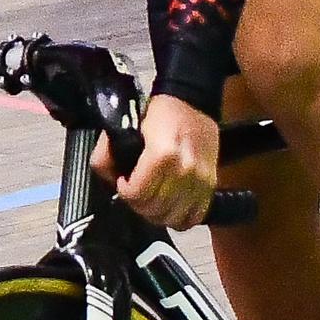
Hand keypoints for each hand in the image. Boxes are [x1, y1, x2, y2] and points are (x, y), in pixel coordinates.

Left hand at [99, 93, 217, 229]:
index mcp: (163, 155)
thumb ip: (108, 154)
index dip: (125, 193)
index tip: (123, 183)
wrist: (193, 101)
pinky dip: (179, 218)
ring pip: (172, 217)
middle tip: (135, 192)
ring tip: (151, 200)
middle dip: (138, 204)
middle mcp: (185, 171)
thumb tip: (109, 178)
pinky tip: (170, 208)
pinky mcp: (211, 184)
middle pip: (154, 209)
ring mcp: (201, 180)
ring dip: (157, 214)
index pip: (138, 194)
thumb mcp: (126, 127)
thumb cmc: (161, 113)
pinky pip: (194, 216)